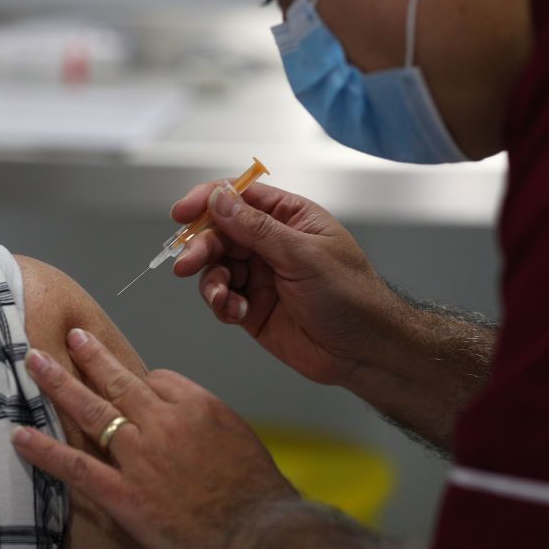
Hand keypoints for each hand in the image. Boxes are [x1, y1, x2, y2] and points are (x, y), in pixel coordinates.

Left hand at [12, 331, 299, 548]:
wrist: (260, 532)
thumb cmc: (257, 492)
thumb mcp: (240, 436)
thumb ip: (204, 419)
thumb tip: (181, 413)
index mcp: (197, 404)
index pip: (158, 378)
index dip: (141, 382)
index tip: (132, 385)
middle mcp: (164, 422)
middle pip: (118, 378)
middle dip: (91, 355)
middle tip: (71, 336)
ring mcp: (141, 456)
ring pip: (92, 409)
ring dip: (59, 382)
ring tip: (36, 360)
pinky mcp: (125, 493)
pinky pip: (78, 466)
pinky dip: (45, 450)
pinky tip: (20, 435)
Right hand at [171, 181, 406, 386]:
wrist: (364, 351)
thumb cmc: (352, 295)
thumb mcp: (304, 255)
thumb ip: (257, 228)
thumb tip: (220, 200)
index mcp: (289, 218)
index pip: (239, 197)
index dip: (208, 201)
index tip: (183, 213)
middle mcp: (271, 243)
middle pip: (220, 233)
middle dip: (202, 247)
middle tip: (187, 263)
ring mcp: (260, 276)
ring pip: (215, 267)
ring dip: (210, 281)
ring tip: (222, 298)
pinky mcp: (252, 307)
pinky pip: (221, 298)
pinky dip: (220, 304)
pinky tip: (236, 313)